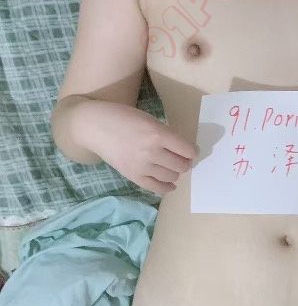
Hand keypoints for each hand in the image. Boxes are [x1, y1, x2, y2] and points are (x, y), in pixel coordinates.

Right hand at [81, 100, 198, 194]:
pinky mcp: (133, 176)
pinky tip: (171, 185)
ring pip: (171, 176)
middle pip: (181, 165)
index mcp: (158, 134)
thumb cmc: (123, 117)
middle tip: (183, 160)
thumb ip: (165, 134)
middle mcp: (152, 152)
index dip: (192, 151)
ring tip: (173, 168)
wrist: (95, 127)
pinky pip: (156, 188)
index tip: (192, 151)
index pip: (186, 150)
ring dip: (176, 173)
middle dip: (185, 162)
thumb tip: (183, 150)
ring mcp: (142, 166)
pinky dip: (167, 187)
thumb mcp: (149, 120)